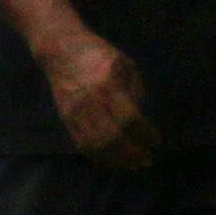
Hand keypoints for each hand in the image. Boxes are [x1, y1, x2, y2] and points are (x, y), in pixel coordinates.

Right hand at [45, 30, 156, 169]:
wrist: (59, 50)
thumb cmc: (97, 53)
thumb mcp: (124, 63)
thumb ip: (136, 89)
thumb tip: (142, 118)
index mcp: (109, 85)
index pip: (130, 119)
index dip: (145, 134)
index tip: (156, 142)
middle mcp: (91, 101)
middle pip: (113, 137)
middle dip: (133, 153)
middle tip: (146, 159)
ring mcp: (76, 112)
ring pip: (97, 145)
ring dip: (117, 160)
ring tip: (132, 165)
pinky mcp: (66, 119)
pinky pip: (83, 144)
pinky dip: (99, 157)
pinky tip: (113, 160)